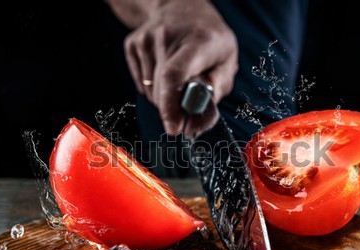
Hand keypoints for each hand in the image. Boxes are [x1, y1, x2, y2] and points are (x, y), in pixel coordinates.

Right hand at [122, 0, 237, 135]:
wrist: (181, 6)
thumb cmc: (210, 38)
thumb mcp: (227, 61)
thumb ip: (215, 91)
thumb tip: (195, 122)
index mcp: (199, 40)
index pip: (175, 75)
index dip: (171, 106)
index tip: (174, 127)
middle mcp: (168, 36)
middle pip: (162, 90)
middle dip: (175, 108)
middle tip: (188, 104)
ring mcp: (146, 39)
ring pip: (151, 91)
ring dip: (166, 98)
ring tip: (180, 78)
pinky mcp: (132, 44)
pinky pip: (142, 84)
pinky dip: (154, 88)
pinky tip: (165, 69)